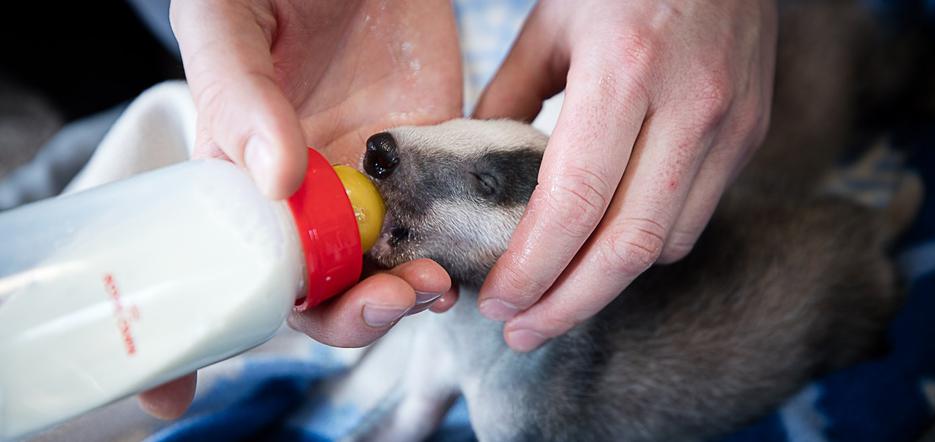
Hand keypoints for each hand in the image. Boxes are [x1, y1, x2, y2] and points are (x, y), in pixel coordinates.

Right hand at [139, 0, 462, 418]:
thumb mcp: (227, 21)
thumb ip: (238, 95)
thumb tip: (277, 183)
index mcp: (238, 177)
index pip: (227, 273)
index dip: (208, 333)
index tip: (177, 396)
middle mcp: (302, 198)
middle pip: (316, 292)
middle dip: (349, 317)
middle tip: (388, 300)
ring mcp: (368, 186)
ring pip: (382, 272)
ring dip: (405, 296)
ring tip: (433, 283)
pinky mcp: (426, 164)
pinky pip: (438, 225)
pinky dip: (451, 253)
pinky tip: (463, 257)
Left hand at [474, 0, 776, 350]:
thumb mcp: (550, 22)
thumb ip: (509, 96)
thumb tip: (475, 167)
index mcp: (624, 73)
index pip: (576, 202)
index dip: (534, 266)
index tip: (498, 301)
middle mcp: (688, 108)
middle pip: (628, 247)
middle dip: (569, 304)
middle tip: (522, 331)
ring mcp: (729, 126)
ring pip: (665, 244)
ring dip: (606, 284)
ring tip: (555, 298)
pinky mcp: (750, 134)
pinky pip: (693, 216)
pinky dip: (644, 247)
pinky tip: (605, 249)